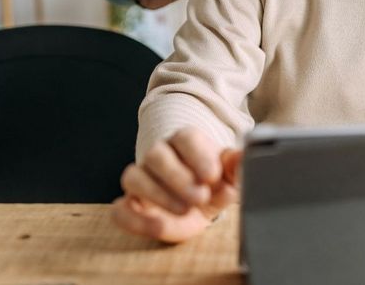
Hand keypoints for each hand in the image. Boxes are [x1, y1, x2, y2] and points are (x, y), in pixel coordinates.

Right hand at [111, 127, 240, 242]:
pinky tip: (158, 226)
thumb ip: (236, 166)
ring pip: (133, 176)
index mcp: (185, 142)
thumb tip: (244, 158)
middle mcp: (159, 155)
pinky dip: (134, 219)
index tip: (212, 175)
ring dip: (158, 194)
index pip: (185, 138)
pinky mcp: (130, 205)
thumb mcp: (230, 176)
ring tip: (184, 210)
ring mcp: (141, 179)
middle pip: (156, 155)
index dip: (198, 155)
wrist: (200, 205)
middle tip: (200, 196)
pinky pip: (119, 209)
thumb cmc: (215, 184)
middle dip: (178, 177)